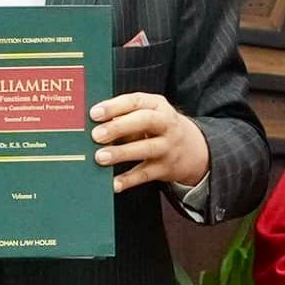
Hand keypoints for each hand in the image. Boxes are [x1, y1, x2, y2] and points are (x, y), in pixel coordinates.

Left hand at [90, 90, 210, 192]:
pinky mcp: (166, 168)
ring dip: (122, 153)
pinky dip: (129, 180)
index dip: (114, 107)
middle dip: (119, 127)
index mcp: (157, 105)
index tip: (94, 114)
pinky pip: (146, 174)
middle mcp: (166, 124)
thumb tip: (91, 123)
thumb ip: (123, 115)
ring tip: (100, 157)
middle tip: (96, 135)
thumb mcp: (147, 114)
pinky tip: (113, 184)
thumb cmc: (156, 127)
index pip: (136, 101)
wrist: (192, 149)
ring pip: (146, 149)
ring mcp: (168, 147)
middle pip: (144, 121)